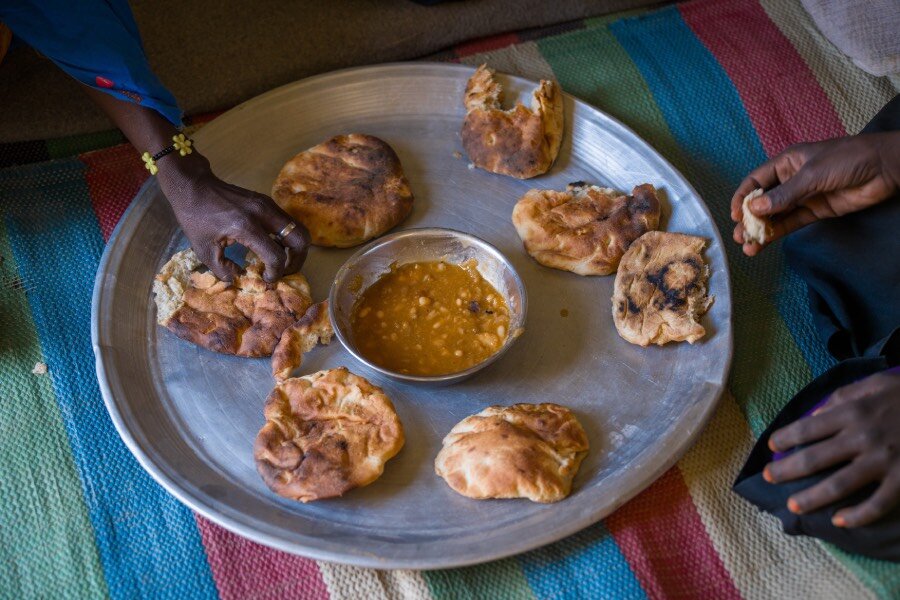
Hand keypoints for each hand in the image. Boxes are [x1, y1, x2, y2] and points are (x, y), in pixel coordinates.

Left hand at [159, 153, 309, 281]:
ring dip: (295, 248)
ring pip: (298, 228)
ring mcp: (268, 204)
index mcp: (246, 227)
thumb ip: (223, 269)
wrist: (193, 185)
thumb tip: (239, 279)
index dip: (276, 273)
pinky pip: (288, 222)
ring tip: (281, 260)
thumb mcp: (203, 249)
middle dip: (297, 260)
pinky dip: (287, 238)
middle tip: (284, 270)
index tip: (267, 279)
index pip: (276, 256)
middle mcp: (263, 213)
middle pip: (300, 239)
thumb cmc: (195, 216)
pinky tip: (272, 246)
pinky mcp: (267, 202)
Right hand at [730, 132, 899, 255]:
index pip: (756, 181)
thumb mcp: (812, 174)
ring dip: (761, 230)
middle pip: (763, 201)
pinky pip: (791, 223)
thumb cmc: (848, 158)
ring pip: (775, 216)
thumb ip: (784, 194)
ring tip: (748, 246)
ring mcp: (803, 197)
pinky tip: (764, 244)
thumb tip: (754, 209)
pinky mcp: (816, 211)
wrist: (886, 167)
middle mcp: (791, 180)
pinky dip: (777, 234)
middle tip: (740, 235)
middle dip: (749, 219)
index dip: (743, 197)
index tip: (735, 215)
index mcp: (787, 163)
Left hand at [763, 371, 899, 527]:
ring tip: (793, 506)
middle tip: (768, 478)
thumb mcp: (876, 385)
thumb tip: (814, 415)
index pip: (807, 428)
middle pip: (814, 459)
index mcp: (853, 412)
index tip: (771, 446)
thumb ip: (843, 398)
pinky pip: (877, 504)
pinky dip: (857, 516)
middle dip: (786, 470)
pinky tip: (840, 521)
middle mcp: (862, 438)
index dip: (784, 438)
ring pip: (838, 486)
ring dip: (811, 498)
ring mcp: (883, 462)